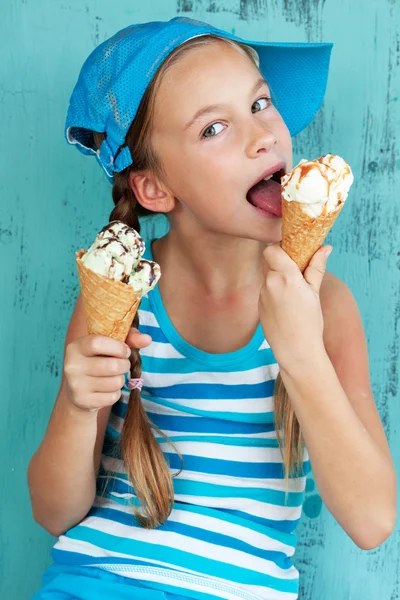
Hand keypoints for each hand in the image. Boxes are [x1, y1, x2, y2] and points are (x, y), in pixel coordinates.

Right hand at [63, 328, 151, 411]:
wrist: (78, 391)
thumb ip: (128, 338)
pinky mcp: (83, 401)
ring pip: (115, 382)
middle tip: (121, 365)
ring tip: (112, 377)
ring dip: (120, 379)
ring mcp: (76, 385)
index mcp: (75, 347)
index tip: (125, 351)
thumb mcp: (109, 345)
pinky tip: (106, 389)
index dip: (117, 347)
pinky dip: (115, 393)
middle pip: (112, 365)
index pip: (97, 343)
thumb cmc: (98, 361)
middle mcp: (72, 366)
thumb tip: (147, 339)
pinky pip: (113, 397)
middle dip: (124, 365)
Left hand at [258, 244, 331, 373]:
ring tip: (294, 292)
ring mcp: (262, 296)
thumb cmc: (309, 323)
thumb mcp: (315, 293)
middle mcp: (269, 284)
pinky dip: (275, 292)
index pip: (271, 249)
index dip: (279, 248)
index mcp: (285, 277)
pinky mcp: (259, 306)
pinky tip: (286, 305)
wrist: (296, 351)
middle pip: (268, 261)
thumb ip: (316, 268)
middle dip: (280, 262)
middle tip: (296, 270)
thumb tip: (325, 248)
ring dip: (278, 278)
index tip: (292, 252)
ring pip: (267, 277)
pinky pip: (266, 291)